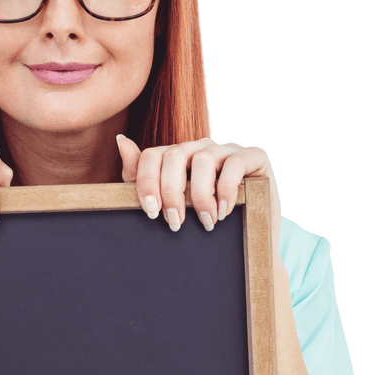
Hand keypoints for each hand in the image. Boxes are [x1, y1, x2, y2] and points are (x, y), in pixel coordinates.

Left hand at [116, 135, 281, 261]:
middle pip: (174, 155)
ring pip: (204, 159)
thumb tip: (121, 139)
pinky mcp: (253, 157)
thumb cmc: (203, 218)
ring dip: (200, 196)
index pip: (152, 156)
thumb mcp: (168, 202)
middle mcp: (200, 148)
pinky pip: (235, 164)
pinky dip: (226, 190)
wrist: (248, 235)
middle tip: (175, 222)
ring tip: (205, 222)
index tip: (151, 212)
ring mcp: (227, 149)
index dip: (147, 182)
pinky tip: (223, 213)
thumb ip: (140, 175)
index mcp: (177, 157)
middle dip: (171, 192)